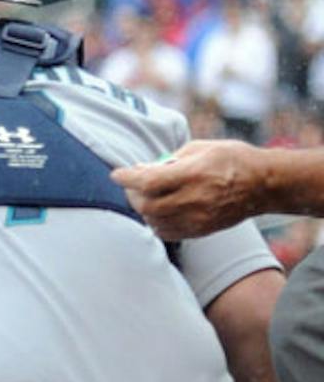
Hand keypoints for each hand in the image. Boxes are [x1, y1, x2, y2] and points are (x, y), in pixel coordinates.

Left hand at [112, 139, 276, 239]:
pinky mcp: (202, 230)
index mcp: (193, 175)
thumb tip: (142, 168)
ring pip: (155, 222)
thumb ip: (169, 160)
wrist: (264, 184)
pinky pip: (168, 233)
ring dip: (143, 210)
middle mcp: (195, 199)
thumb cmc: (231, 159)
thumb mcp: (199, 148)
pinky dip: (156, 223)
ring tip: (145, 197)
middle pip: (147, 206)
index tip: (116, 174)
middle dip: (132, 195)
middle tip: (131, 186)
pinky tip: (158, 212)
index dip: (127, 179)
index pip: (148, 182)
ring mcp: (199, 219)